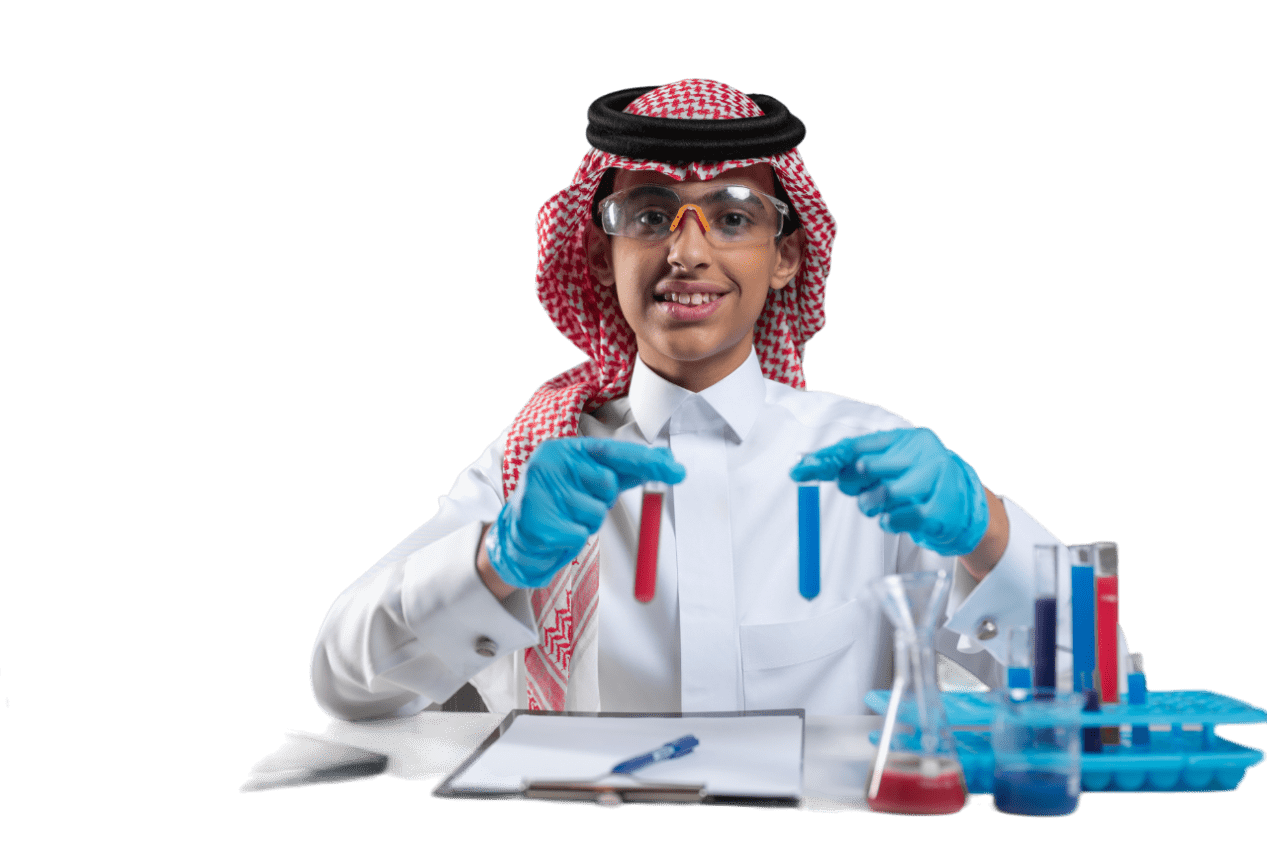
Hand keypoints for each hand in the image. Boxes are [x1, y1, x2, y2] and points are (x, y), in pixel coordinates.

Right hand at [487, 438, 685, 588]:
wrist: (517, 534)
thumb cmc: (562, 501)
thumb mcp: (592, 478)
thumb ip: (627, 469)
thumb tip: (668, 460)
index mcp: (566, 448)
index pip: (614, 452)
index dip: (647, 462)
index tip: (676, 470)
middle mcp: (550, 462)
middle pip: (607, 485)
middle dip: (602, 501)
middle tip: (578, 504)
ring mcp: (540, 490)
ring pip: (595, 514)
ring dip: (587, 523)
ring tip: (566, 518)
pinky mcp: (537, 521)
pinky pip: (579, 535)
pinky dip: (573, 539)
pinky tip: (557, 532)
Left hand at [790, 427, 988, 556]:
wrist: (961, 505)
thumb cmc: (915, 480)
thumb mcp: (889, 461)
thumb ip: (850, 460)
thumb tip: (803, 465)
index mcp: (907, 439)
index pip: (857, 445)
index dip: (826, 459)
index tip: (799, 469)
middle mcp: (923, 454)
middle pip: (867, 467)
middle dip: (853, 484)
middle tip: (862, 489)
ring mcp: (934, 481)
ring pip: (882, 495)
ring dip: (872, 505)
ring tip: (883, 503)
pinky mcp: (938, 511)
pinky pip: (897, 519)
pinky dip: (889, 521)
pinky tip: (896, 516)